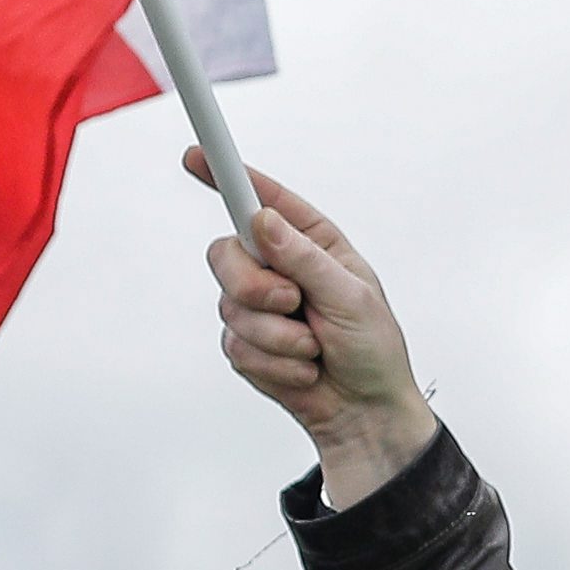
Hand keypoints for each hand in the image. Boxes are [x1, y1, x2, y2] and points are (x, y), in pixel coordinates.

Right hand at [195, 154, 436, 508]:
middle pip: (226, 254)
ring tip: (314, 348)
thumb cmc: (373, 349)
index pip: (262, 200)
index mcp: (311, 242)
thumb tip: (261, 220)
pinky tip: (302, 369)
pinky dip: (274, 363)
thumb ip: (304, 259)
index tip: (195, 157)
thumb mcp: (351, 297)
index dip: (226, 176)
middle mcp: (279, 268)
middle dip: (256, 286)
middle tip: (293, 304)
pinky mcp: (245, 343)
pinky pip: (235, 345)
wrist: (364, 412)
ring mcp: (258, 306)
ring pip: (230, 304)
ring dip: (276, 335)